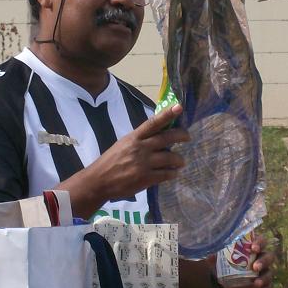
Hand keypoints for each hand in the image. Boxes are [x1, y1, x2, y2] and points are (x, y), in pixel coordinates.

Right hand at [61, 105, 188, 217]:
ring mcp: (143, 163)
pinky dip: (173, 173)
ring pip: (170, 158)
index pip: (153, 123)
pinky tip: (173, 173)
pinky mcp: (146, 178)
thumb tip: (158, 137)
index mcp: (134, 137)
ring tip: (180, 162)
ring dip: (179, 160)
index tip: (178, 107)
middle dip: (181, 136)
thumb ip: (139, 140)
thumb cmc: (111, 161)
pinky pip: (166, 174)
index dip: (167, 114)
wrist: (99, 180)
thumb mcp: (123, 144)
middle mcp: (140, 148)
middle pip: (166, 138)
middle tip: (188, 137)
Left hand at [218, 233, 276, 287]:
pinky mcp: (262, 283)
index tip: (253, 248)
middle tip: (255, 267)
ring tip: (257, 283)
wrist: (220, 280)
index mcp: (252, 247)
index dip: (260, 243)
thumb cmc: (221, 263)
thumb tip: (212, 255)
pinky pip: (269, 286)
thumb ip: (215, 255)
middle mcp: (260, 257)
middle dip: (264, 261)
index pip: (261, 241)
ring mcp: (262, 271)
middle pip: (269, 256)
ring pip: (269, 272)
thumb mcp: (217, 258)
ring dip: (265, 278)